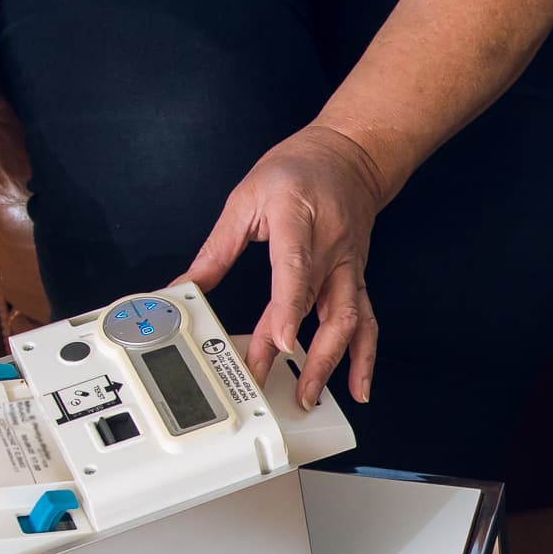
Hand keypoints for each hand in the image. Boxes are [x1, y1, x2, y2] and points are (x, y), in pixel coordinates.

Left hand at [186, 123, 388, 408]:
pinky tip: (357, 387)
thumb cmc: (299, 171)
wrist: (351, 157)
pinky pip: (366, 322)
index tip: (282, 341)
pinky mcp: (357, 279)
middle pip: (326, 309)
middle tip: (287, 389)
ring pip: (351, 322)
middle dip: (308, 355)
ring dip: (335, 364)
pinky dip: (364, 358)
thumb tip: (186, 285)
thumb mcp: (246, 199)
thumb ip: (217, 249)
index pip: (296, 270)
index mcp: (298, 221)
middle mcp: (331, 250)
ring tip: (313, 396)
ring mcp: (349, 268)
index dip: (289, 308)